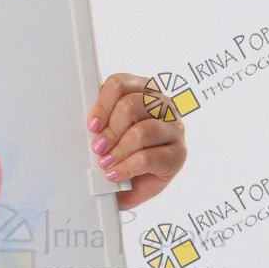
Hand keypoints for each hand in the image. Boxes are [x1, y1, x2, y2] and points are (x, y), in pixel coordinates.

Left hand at [86, 73, 186, 211]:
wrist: (136, 183)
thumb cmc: (123, 150)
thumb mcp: (109, 130)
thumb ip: (101, 120)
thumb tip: (89, 123)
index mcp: (143, 89)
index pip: (119, 84)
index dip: (102, 104)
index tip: (92, 125)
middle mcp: (163, 104)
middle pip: (130, 106)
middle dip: (110, 130)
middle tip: (98, 147)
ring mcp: (174, 128)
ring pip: (141, 131)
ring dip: (118, 150)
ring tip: (105, 162)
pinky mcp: (179, 153)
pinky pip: (148, 157)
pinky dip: (127, 167)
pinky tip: (116, 173)